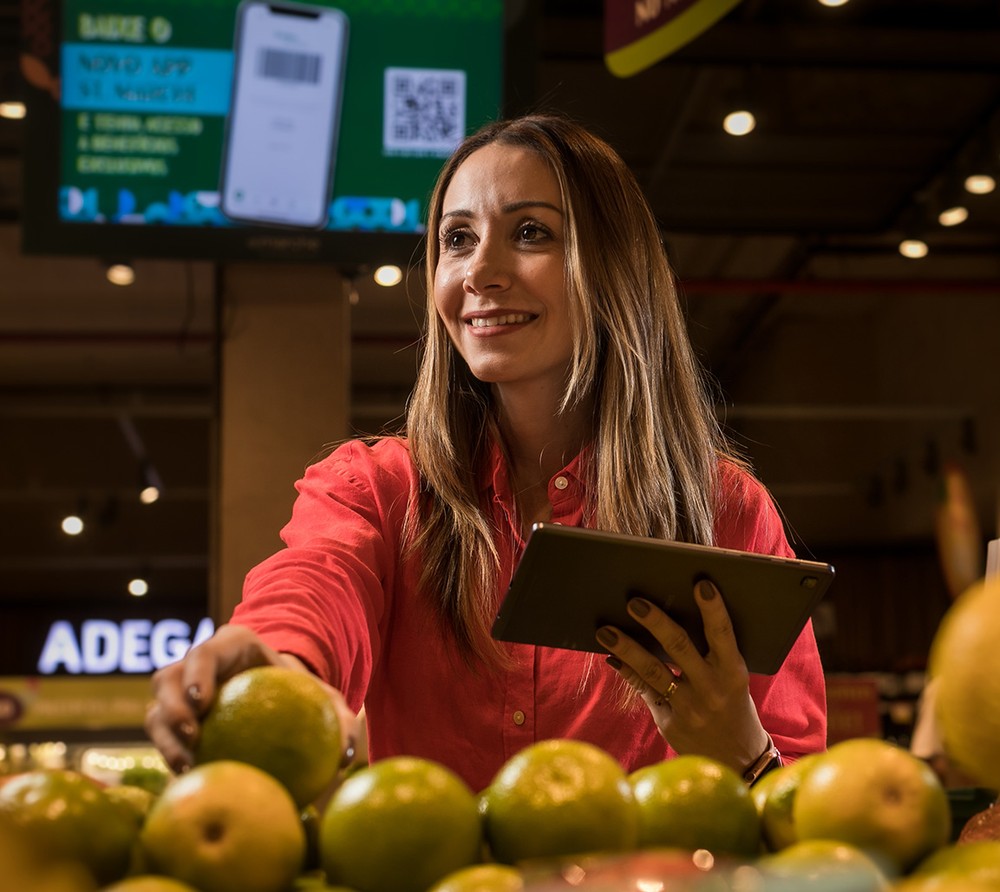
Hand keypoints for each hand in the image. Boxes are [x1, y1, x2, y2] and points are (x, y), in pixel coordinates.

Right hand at [145, 623, 358, 775]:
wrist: (281, 700)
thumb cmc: (302, 693)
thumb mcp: (326, 700)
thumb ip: (341, 720)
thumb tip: (347, 755)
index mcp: (232, 645)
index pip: (207, 652)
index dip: (198, 673)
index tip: (203, 702)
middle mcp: (198, 664)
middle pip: (170, 678)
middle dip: (173, 706)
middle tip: (192, 736)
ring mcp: (181, 692)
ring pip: (157, 708)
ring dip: (164, 735)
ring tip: (185, 764)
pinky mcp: (173, 721)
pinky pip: (161, 737)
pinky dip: (169, 755)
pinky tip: (187, 779)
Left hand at [596, 579, 769, 774]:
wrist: (737, 761)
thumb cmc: (732, 706)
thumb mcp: (732, 680)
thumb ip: (711, 653)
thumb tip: (673, 616)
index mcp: (733, 672)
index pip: (723, 634)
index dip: (713, 609)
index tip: (701, 584)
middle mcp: (711, 688)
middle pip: (679, 647)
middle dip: (656, 622)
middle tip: (635, 602)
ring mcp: (689, 707)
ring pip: (652, 670)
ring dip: (626, 647)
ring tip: (605, 630)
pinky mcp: (669, 723)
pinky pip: (643, 690)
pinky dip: (626, 672)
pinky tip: (611, 657)